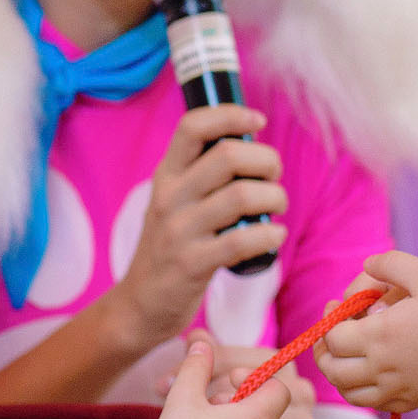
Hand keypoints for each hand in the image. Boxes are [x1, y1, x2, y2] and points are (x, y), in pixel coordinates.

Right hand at [107, 106, 287, 348]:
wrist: (139, 304)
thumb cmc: (169, 247)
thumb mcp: (171, 202)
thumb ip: (200, 175)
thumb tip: (250, 144)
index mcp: (166, 175)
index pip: (193, 126)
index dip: (231, 115)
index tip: (258, 121)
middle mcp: (169, 198)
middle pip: (227, 156)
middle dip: (266, 160)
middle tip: (274, 175)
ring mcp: (179, 231)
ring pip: (241, 196)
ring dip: (274, 197)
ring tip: (278, 206)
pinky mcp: (192, 265)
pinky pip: (242, 241)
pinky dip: (269, 234)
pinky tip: (275, 235)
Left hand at [316, 252, 417, 411]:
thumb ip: (391, 264)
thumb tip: (367, 264)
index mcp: (379, 336)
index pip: (332, 338)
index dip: (328, 321)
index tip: (337, 308)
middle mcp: (382, 368)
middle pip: (333, 370)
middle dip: (324, 352)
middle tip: (332, 335)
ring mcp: (398, 389)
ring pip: (351, 393)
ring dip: (340, 375)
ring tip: (346, 357)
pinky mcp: (415, 401)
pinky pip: (376, 404)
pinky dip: (364, 392)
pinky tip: (373, 375)